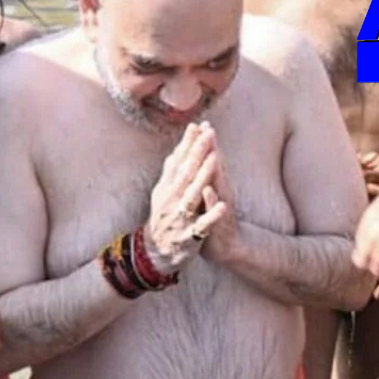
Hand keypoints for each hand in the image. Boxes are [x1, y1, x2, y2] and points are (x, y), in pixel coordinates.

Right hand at [144, 122, 229, 273]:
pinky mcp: (189, 234)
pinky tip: (223, 205)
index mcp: (167, 188)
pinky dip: (211, 214)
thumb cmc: (164, 218)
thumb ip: (172, 171)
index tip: (196, 125)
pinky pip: (202, 224)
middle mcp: (171, 200)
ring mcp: (180, 217)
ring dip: (203, 176)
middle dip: (197, 153)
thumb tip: (180, 147)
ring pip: (192, 194)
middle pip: (185, 173)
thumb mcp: (163, 193)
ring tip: (214, 159)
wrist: (156, 252)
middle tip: (208, 133)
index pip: (177, 162)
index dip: (187, 144)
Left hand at [198, 134, 240, 264]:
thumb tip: (199, 155)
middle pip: (216, 166)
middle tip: (207, 129)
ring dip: (215, 170)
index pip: (209, 159)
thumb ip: (205, 174)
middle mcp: (220, 191)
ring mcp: (220, 206)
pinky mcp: (217, 222)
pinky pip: (214, 210)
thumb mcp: (207, 193)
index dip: (204, 142)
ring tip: (212, 154)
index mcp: (213, 184)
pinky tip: (208, 191)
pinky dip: (211, 200)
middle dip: (211, 149)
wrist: (225, 246)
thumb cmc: (212, 216)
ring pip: (218, 186)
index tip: (199, 122)